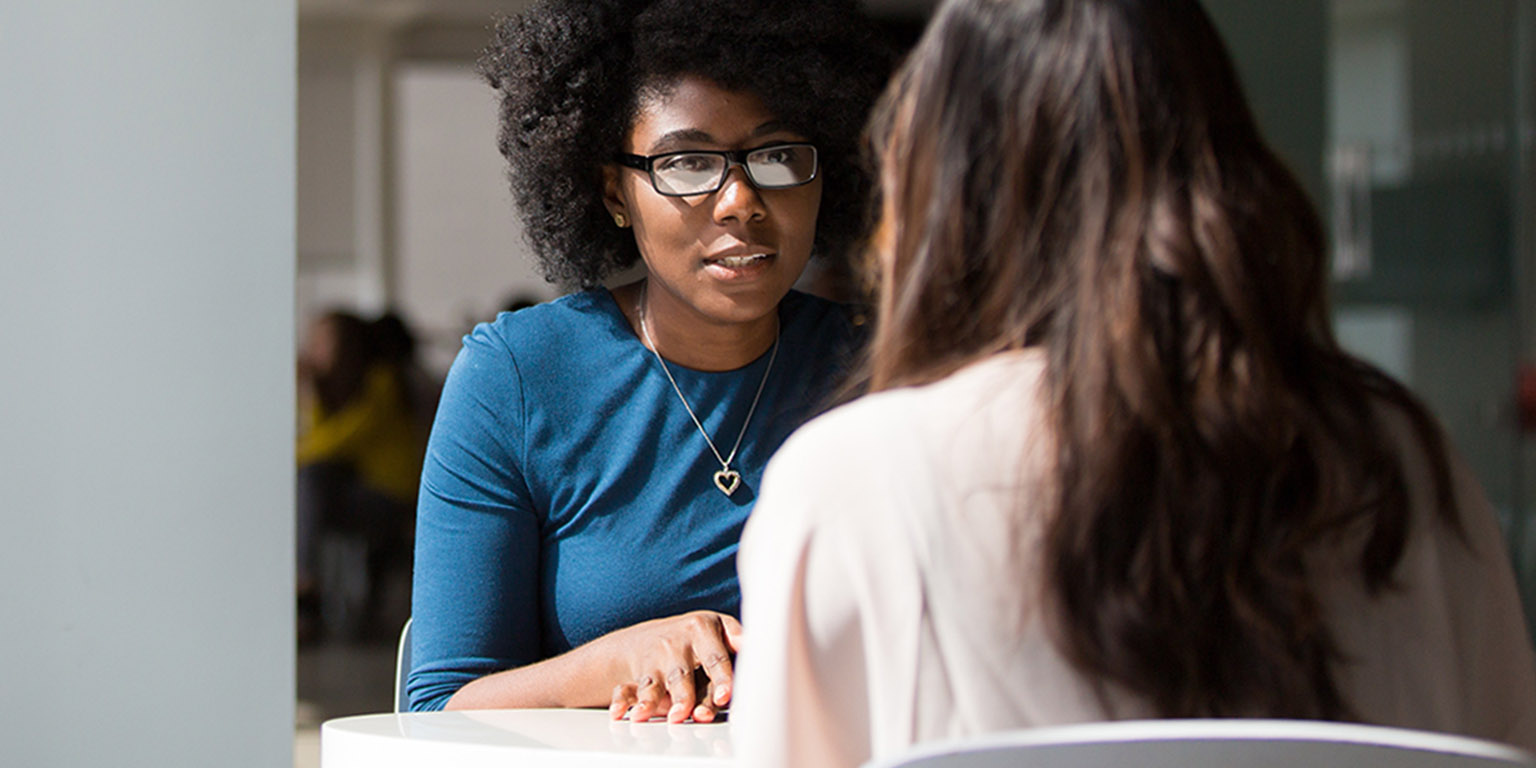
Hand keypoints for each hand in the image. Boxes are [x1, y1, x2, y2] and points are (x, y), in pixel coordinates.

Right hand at [604, 611, 743, 723]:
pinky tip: (620, 712)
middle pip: (683, 674)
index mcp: (704, 628)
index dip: (721, 677)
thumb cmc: (696, 641)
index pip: (716, 658)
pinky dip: (622, 701)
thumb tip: (754, 661)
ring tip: (654, 717)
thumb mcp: (719, 632)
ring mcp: (656, 657)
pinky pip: (627, 689)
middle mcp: (678, 642)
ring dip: (654, 702)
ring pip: (656, 683)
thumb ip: (736, 646)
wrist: (648, 637)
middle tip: (693, 714)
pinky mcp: (639, 672)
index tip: (724, 697)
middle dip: (686, 695)